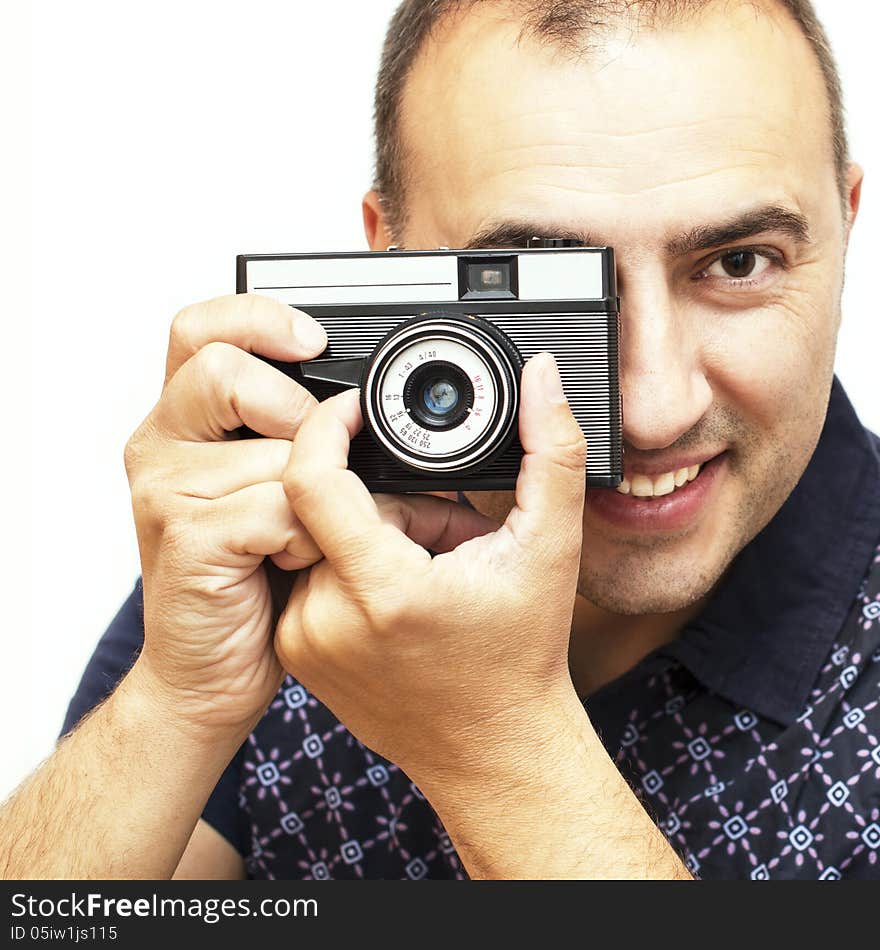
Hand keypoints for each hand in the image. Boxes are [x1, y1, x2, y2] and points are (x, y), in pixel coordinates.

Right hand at [123, 293, 328, 740]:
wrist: (210, 672)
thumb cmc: (252, 580)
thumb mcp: (277, 492)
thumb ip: (298, 440)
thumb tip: (367, 408)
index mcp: (186, 422)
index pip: (202, 329)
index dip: (259, 318)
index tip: (316, 343)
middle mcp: (163, 445)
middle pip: (224, 370)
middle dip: (294, 410)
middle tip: (318, 459)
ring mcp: (166, 491)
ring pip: (271, 450)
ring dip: (315, 494)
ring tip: (310, 533)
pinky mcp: (186, 539)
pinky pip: (277, 509)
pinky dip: (307, 537)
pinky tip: (295, 562)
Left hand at [275, 352, 586, 784]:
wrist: (494, 749)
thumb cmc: (521, 656)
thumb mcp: (550, 547)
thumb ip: (551, 451)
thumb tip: (540, 378)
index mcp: (382, 590)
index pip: (311, 478)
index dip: (327, 426)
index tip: (356, 409)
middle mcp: (326, 620)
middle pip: (326, 505)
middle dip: (385, 499)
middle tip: (442, 529)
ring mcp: (304, 641)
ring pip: (315, 538)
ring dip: (368, 532)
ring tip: (427, 565)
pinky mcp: (296, 653)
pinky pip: (307, 576)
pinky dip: (350, 565)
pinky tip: (398, 590)